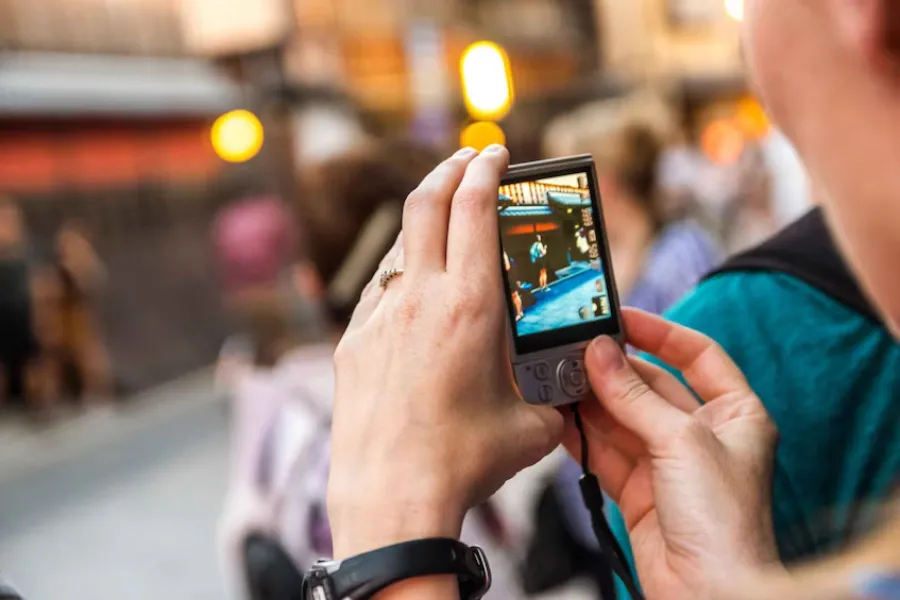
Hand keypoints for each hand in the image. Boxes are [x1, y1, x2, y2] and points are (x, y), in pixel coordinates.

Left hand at [329, 146, 563, 560]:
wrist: (390, 499)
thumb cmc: (463, 463)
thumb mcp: (533, 426)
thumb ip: (555, 394)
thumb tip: (570, 387)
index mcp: (471, 307)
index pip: (475, 208)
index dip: (486, 169)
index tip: (495, 151)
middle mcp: (419, 300)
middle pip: (426, 204)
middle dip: (448, 169)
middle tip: (466, 158)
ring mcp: (378, 318)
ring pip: (399, 247)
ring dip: (423, 223)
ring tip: (443, 224)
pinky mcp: (353, 344)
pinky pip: (379, 292)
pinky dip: (400, 275)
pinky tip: (413, 293)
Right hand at [563, 308, 779, 599]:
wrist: (710, 595)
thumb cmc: (725, 522)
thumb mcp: (681, 441)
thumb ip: (634, 395)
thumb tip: (600, 352)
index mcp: (736, 414)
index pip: (697, 355)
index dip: (661, 332)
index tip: (621, 317)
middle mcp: (702, 435)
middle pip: (651, 385)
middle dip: (613, 369)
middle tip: (574, 350)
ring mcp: (668, 463)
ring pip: (621, 418)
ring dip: (591, 400)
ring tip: (558, 377)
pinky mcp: (638, 490)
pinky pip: (604, 452)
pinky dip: (581, 435)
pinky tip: (559, 416)